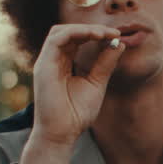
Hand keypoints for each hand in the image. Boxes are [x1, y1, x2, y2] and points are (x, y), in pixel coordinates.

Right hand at [31, 24, 125, 144]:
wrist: (62, 134)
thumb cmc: (76, 114)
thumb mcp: (97, 83)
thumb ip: (105, 63)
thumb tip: (119, 43)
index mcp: (63, 64)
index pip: (76, 39)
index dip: (96, 33)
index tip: (116, 36)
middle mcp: (52, 60)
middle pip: (69, 32)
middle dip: (92, 29)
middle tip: (114, 33)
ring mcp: (46, 62)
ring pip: (61, 31)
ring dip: (85, 28)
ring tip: (106, 34)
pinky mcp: (43, 65)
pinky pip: (57, 38)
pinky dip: (77, 32)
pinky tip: (95, 37)